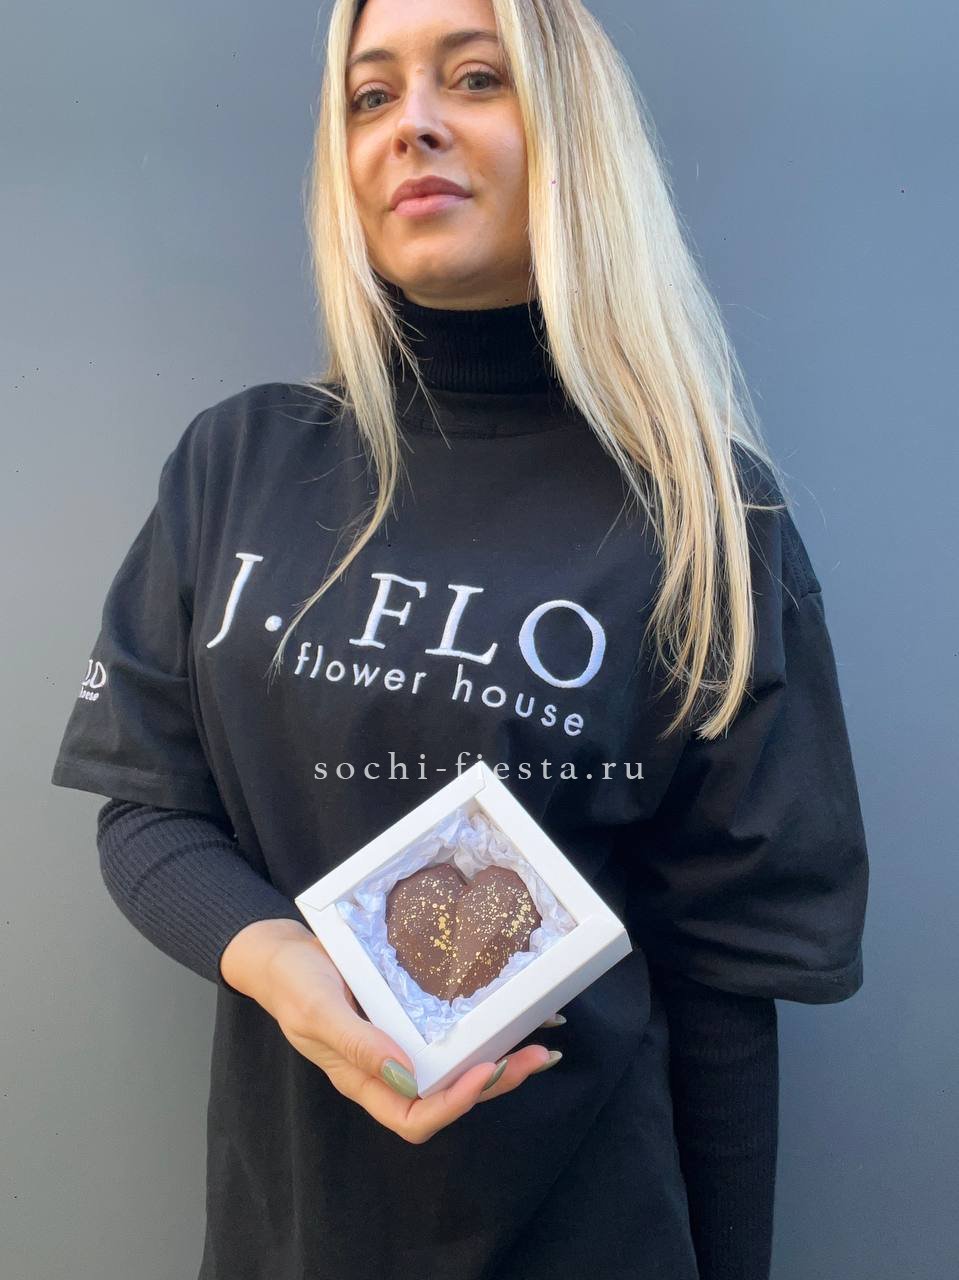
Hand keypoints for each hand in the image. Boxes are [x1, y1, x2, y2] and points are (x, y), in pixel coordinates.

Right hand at [256, 928, 555, 1143]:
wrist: (282, 951)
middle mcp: (392, 1068)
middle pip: (450, 1094)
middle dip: (496, 1081)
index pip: (416, 1117)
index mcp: (365, 1081)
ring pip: (459, 1062)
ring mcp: (405, 1040)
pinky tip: (521, 1009)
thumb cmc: (292, 984)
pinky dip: (490, 1021)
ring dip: (503, 1057)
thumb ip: (357, 1044)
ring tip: (543, 1043)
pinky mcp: (413, 1011)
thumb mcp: (317, 1011)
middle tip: (536, 1057)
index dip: (455, 1104)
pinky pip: (455, 1025)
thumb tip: (406, 1076)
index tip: (485, 1072)